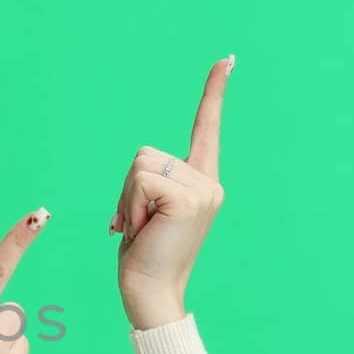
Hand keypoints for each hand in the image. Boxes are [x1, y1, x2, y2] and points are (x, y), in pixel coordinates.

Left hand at [110, 54, 234, 324]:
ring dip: (127, 199)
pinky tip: (143, 229)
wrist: (150, 293)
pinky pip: (140, 182)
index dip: (213, 93)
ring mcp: (202, 189)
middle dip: (128, 190)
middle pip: (146, 154)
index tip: (225, 60)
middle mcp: (208, 182)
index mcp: (201, 183)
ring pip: (140, 166)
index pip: (206, 128)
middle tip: (138, 225)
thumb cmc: (143, 258)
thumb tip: (143, 174)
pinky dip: (131, 206)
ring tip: (142, 229)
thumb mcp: (147, 212)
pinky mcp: (188, 197)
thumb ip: (152, 185)